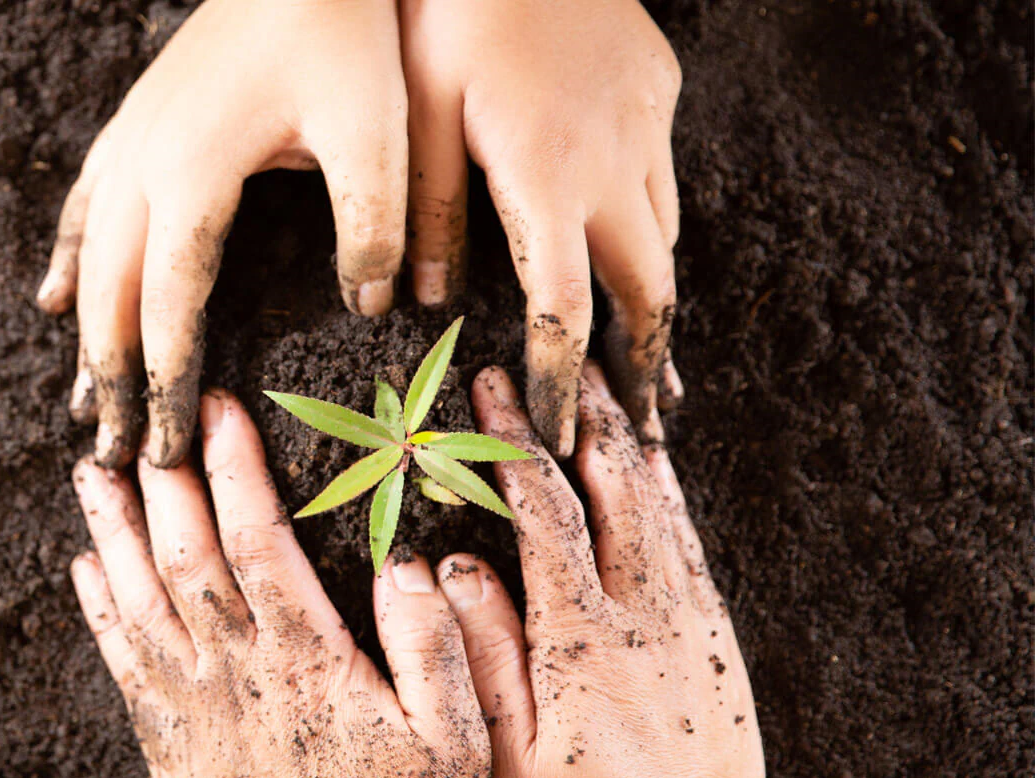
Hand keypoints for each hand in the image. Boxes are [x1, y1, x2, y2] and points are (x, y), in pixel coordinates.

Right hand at [37, 0, 409, 468]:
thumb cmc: (344, 31)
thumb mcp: (376, 128)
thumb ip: (373, 221)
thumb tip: (368, 305)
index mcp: (194, 175)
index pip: (169, 306)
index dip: (165, 382)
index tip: (164, 448)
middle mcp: (145, 163)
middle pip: (110, 295)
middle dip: (111, 380)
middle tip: (112, 454)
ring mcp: (133, 139)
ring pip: (87, 258)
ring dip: (83, 334)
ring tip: (81, 402)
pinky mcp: (139, 121)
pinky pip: (85, 206)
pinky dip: (67, 260)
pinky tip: (53, 297)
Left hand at [68, 390, 488, 777]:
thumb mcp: (453, 741)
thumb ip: (436, 650)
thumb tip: (412, 563)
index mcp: (306, 660)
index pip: (256, 542)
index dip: (234, 470)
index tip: (221, 410)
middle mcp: (236, 672)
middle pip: (181, 556)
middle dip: (159, 480)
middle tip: (139, 419)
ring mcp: (195, 706)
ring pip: (138, 599)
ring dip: (110, 531)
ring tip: (89, 472)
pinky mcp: (170, 741)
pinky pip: (121, 664)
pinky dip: (97, 612)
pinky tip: (83, 570)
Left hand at [400, 0, 684, 456]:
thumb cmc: (446, 7)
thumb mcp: (412, 112)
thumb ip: (420, 209)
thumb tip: (410, 300)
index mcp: (548, 175)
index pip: (565, 309)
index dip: (564, 382)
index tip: (563, 436)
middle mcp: (615, 157)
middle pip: (649, 287)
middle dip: (644, 362)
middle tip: (640, 427)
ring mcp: (646, 117)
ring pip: (665, 232)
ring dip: (651, 296)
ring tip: (641, 356)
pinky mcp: (656, 81)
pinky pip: (661, 172)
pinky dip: (648, 223)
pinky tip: (626, 239)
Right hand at [437, 365, 763, 777]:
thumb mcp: (507, 755)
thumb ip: (484, 656)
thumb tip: (454, 566)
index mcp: (583, 638)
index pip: (547, 512)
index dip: (514, 443)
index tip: (487, 393)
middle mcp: (646, 617)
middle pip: (616, 489)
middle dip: (579, 420)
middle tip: (550, 365)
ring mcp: (690, 627)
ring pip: (662, 509)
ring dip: (630, 443)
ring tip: (601, 390)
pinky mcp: (717, 645)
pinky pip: (694, 548)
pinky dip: (672, 496)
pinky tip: (656, 467)